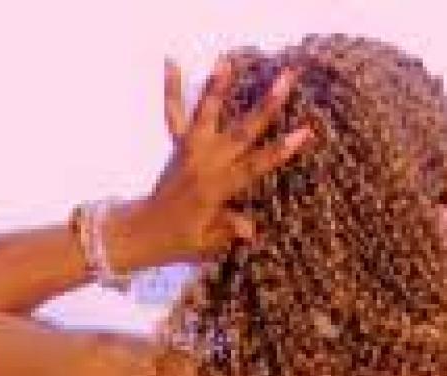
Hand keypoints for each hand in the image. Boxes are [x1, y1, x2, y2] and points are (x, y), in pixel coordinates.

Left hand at [133, 54, 315, 265]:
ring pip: (205, 114)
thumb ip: (228, 230)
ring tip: (226, 59)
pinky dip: (172, 89)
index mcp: (214, 190)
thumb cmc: (177, 242)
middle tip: (286, 79)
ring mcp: (188, 151)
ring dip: (217, 86)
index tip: (305, 132)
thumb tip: (251, 228)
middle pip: (240, 132)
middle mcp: (203, 164)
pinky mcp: (177, 146)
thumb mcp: (205, 244)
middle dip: (265, 106)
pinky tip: (171, 60)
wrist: (141, 231)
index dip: (281, 151)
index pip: (254, 166)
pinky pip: (174, 115)